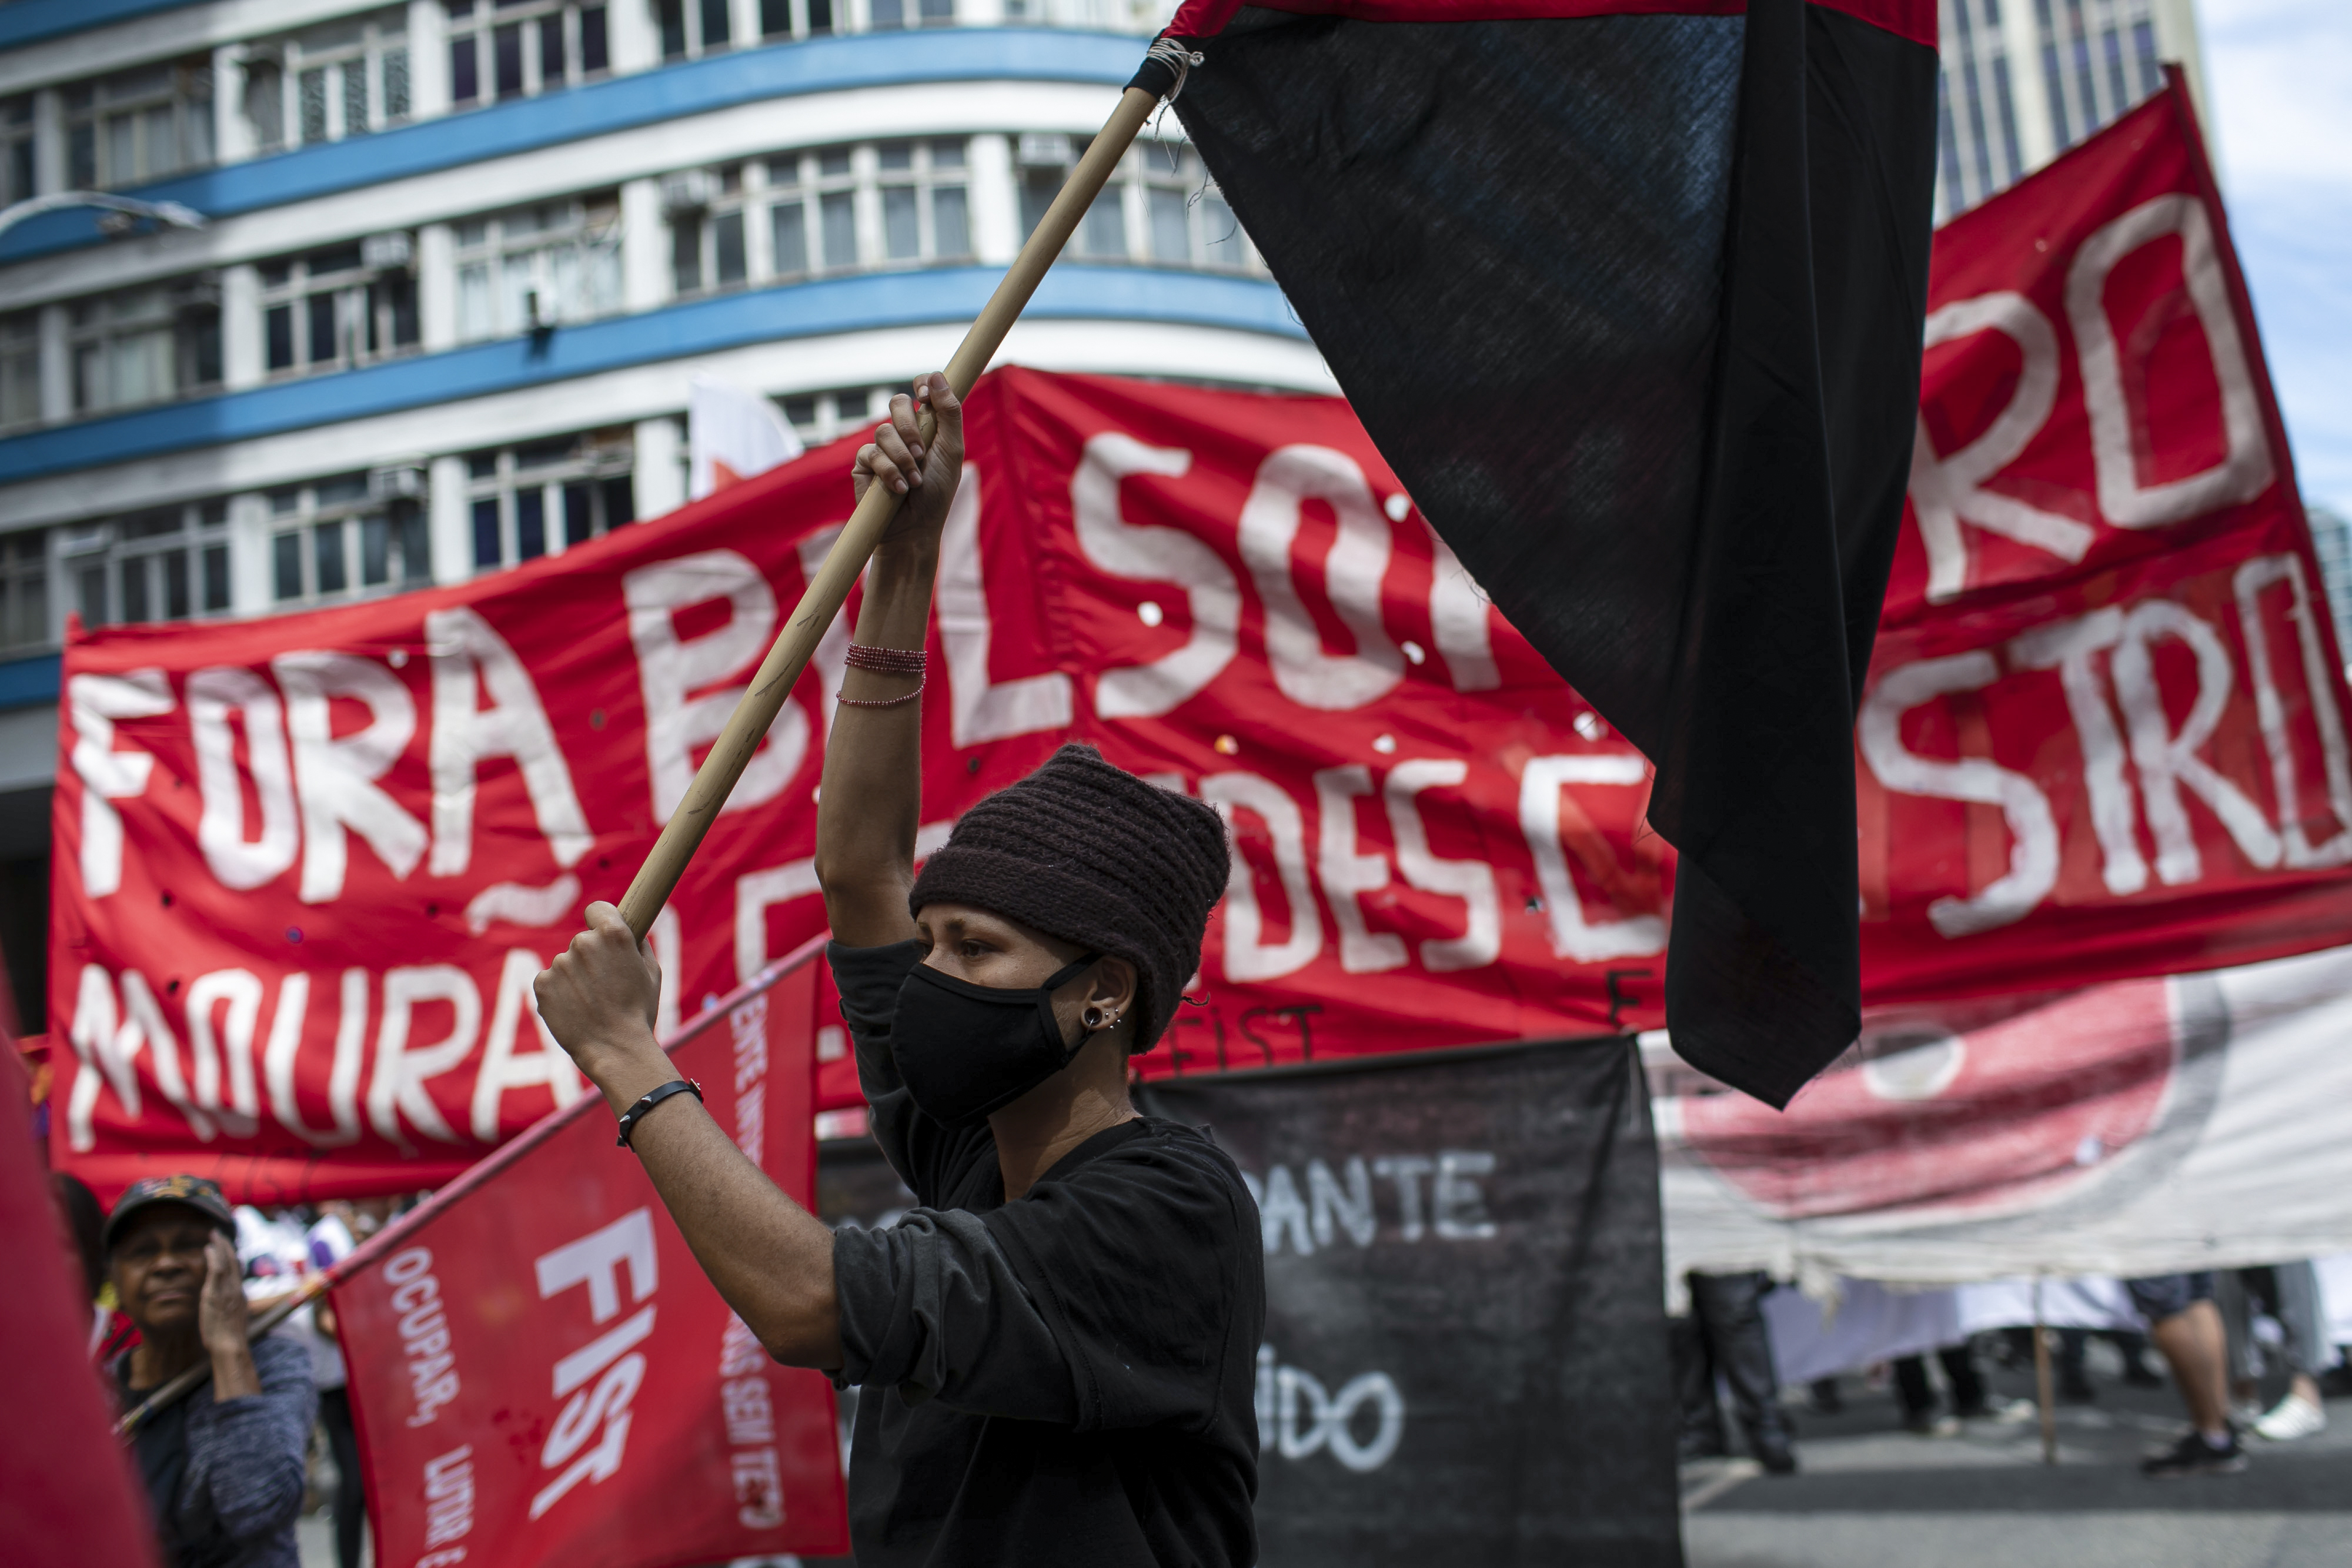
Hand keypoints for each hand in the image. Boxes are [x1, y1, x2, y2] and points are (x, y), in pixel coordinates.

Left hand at [197, 1233, 249, 1356]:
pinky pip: (216, 1270)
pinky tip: (208, 1248)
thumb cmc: (229, 1339)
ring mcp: (227, 1290)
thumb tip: (230, 1306)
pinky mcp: (216, 1293)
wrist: (230, 1345)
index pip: (237, 1271)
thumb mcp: (233, 1321)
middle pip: (234, 1261)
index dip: (233, 1257)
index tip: (228, 1248)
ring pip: (226, 1261)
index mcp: (240, 1295)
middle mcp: (236, 1289)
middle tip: (220, 1233)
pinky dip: (214, 1257)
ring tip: (214, 1234)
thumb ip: (231, 1309)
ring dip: (220, 1246)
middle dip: (227, 1246)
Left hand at [535, 901, 666, 1089]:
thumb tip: (631, 931)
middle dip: (591, 959)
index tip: (602, 933)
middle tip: (604, 986)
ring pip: (566, 964)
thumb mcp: (652, 973)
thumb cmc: (638, 1012)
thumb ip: (639, 945)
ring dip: (575, 979)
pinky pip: (550, 981)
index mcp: (614, 935)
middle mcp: (583, 943)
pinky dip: (558, 993)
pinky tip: (574, 1010)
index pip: (597, 909)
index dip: (601, 921)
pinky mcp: (542, 983)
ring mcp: (560, 963)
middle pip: (583, 942)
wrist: (615, 1050)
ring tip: (590, 1004)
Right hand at [852, 374, 963, 553]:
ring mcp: (882, 446)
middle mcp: (903, 432)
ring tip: (914, 480)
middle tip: (921, 453)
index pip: (921, 389)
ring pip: (884, 429)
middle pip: (898, 402)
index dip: (922, 384)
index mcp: (927, 425)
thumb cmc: (937, 493)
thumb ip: (949, 413)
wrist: (916, 529)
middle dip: (910, 427)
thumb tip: (938, 375)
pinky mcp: (864, 463)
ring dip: (903, 457)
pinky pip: (871, 452)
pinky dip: (888, 471)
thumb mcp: (951, 451)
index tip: (925, 396)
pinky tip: (899, 489)